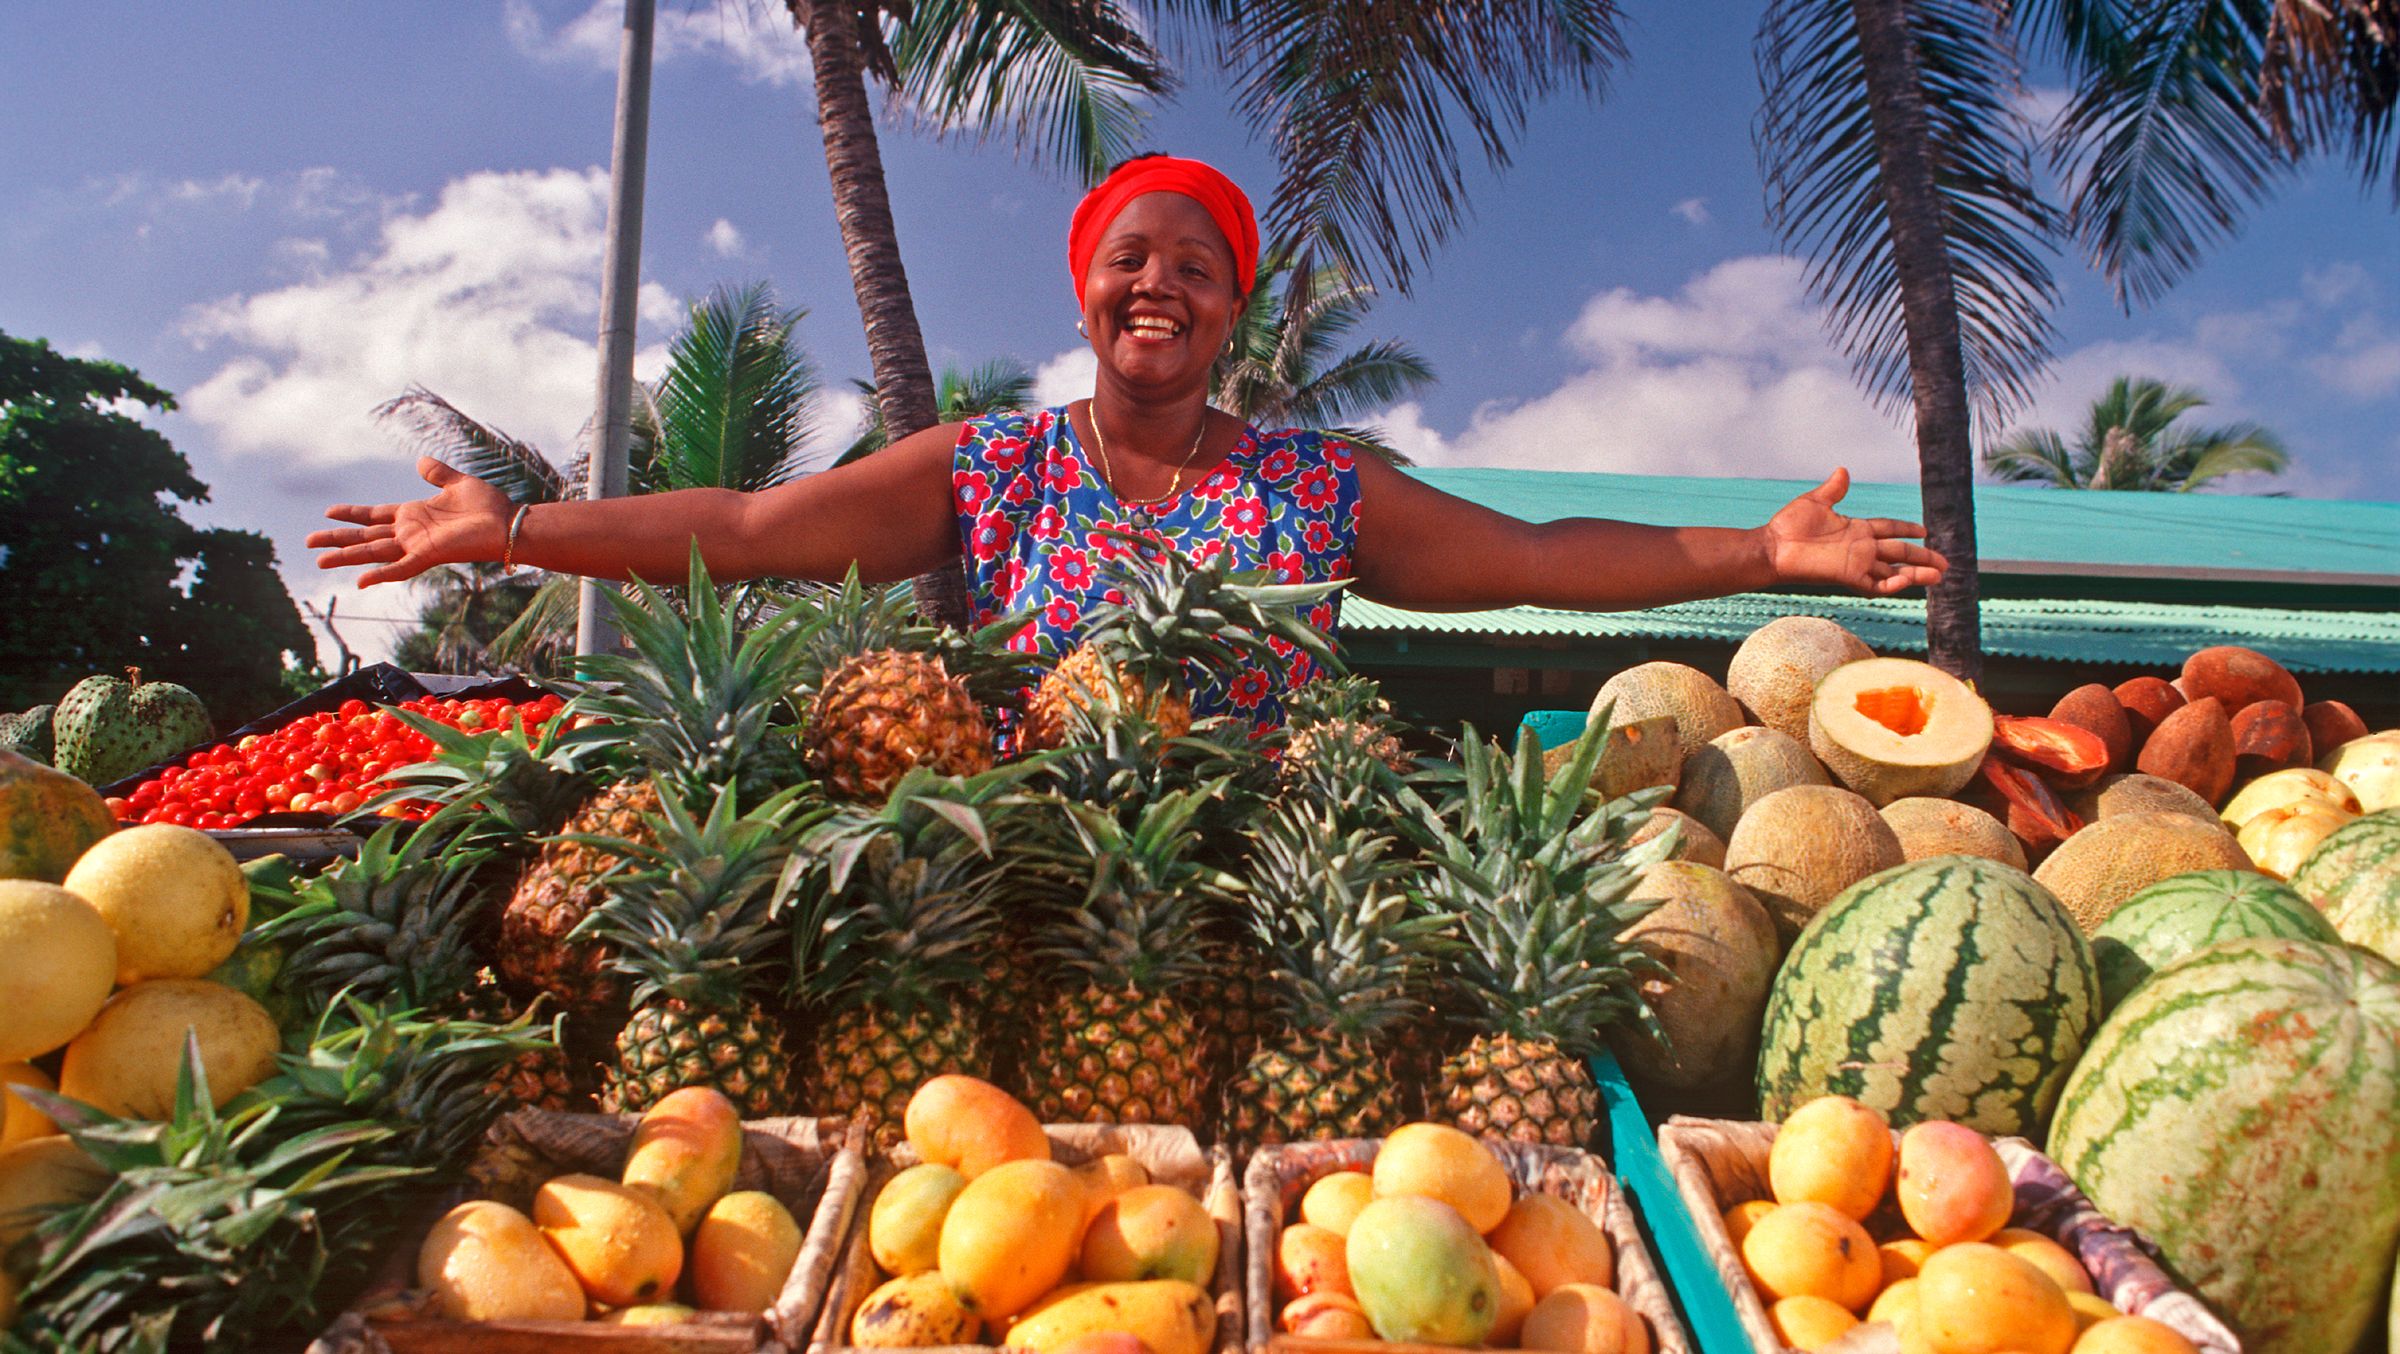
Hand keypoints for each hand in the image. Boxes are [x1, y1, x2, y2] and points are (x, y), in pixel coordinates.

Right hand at [306, 457, 515, 586]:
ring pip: (374, 552)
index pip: (374, 515)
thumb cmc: (489, 507)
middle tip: (309, 543)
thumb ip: (437, 474)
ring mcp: (417, 545)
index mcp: (414, 515)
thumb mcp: (458, 483)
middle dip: (337, 539)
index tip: (327, 512)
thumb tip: (421, 462)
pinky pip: (400, 568)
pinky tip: (359, 581)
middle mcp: (411, 532)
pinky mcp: (429, 555)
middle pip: (366, 536)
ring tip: (320, 561)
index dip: (352, 514)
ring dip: (347, 556)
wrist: (509, 524)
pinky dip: (380, 574)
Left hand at [1763, 468, 1947, 595]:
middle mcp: (1861, 548)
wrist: (1773, 546)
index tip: (1925, 531)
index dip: (1907, 530)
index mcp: (1857, 530)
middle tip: (1945, 564)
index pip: (1890, 530)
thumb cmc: (1789, 526)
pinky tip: (1908, 579)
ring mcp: (1857, 564)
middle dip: (1922, 559)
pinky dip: (1893, 584)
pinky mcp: (1849, 577)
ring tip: (1939, 576)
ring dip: (1916, 575)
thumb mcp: (1815, 502)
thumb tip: (1843, 470)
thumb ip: (1833, 489)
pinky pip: (1876, 585)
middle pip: (1899, 554)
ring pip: (1894, 572)